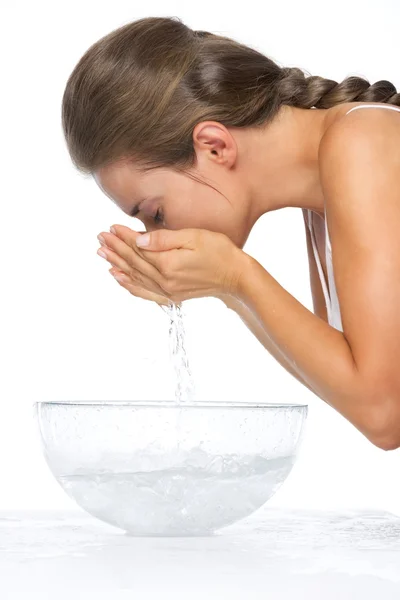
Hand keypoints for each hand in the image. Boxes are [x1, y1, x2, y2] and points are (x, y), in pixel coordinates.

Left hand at [96, 225, 247, 305]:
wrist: (236, 276)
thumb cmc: (219, 252)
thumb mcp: (194, 237)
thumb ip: (164, 239)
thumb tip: (139, 240)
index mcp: (168, 264)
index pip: (138, 248)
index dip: (123, 237)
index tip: (111, 227)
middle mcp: (164, 281)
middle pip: (134, 262)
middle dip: (115, 248)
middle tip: (100, 238)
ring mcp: (167, 291)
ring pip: (135, 277)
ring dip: (117, 264)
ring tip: (102, 254)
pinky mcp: (172, 296)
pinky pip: (144, 292)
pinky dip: (129, 285)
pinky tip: (119, 278)